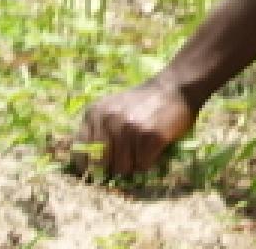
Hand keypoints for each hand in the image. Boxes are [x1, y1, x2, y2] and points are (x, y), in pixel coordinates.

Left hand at [70, 79, 197, 179]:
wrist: (176, 87)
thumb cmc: (144, 102)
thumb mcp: (113, 108)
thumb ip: (98, 128)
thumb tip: (88, 164)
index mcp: (95, 113)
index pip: (79, 151)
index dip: (87, 165)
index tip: (98, 169)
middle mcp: (109, 121)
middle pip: (101, 164)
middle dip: (113, 167)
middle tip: (126, 160)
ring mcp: (130, 129)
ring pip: (123, 168)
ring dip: (134, 164)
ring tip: (143, 149)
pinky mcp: (151, 136)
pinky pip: (143, 165)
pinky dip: (150, 161)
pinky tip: (155, 148)